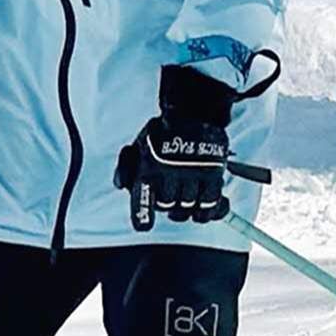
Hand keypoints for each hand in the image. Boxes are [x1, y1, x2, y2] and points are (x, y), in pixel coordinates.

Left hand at [114, 65, 235, 231]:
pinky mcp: (213, 174)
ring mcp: (193, 173)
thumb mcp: (139, 144)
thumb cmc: (163, 132)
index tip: (144, 225)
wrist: (194, 111)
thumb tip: (122, 187)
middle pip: (166, 206)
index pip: (144, 198)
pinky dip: (207, 211)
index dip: (143, 215)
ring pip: (187, 209)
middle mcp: (170, 170)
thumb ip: (126, 167)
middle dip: (166, 206)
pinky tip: (202, 207)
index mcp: (149, 164)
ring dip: (185, 208)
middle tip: (171, 195)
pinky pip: (210, 205)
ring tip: (186, 198)